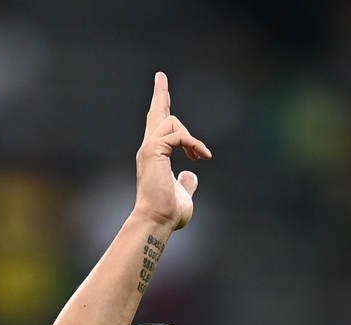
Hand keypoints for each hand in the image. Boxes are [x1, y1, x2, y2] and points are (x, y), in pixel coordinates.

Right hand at [134, 71, 211, 231]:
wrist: (157, 221)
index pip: (158, 127)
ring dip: (191, 138)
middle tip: (161, 76)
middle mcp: (149, 148)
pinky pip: (178, 134)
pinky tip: (201, 156)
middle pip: (155, 114)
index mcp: (154, 156)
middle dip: (160, 94)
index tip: (162, 89)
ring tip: (201, 155)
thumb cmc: (168, 213)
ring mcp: (149, 148)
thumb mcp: (183, 194)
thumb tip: (191, 174)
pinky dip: (192, 143)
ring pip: (172, 122)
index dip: (162, 109)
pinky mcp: (154, 150)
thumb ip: (186, 182)